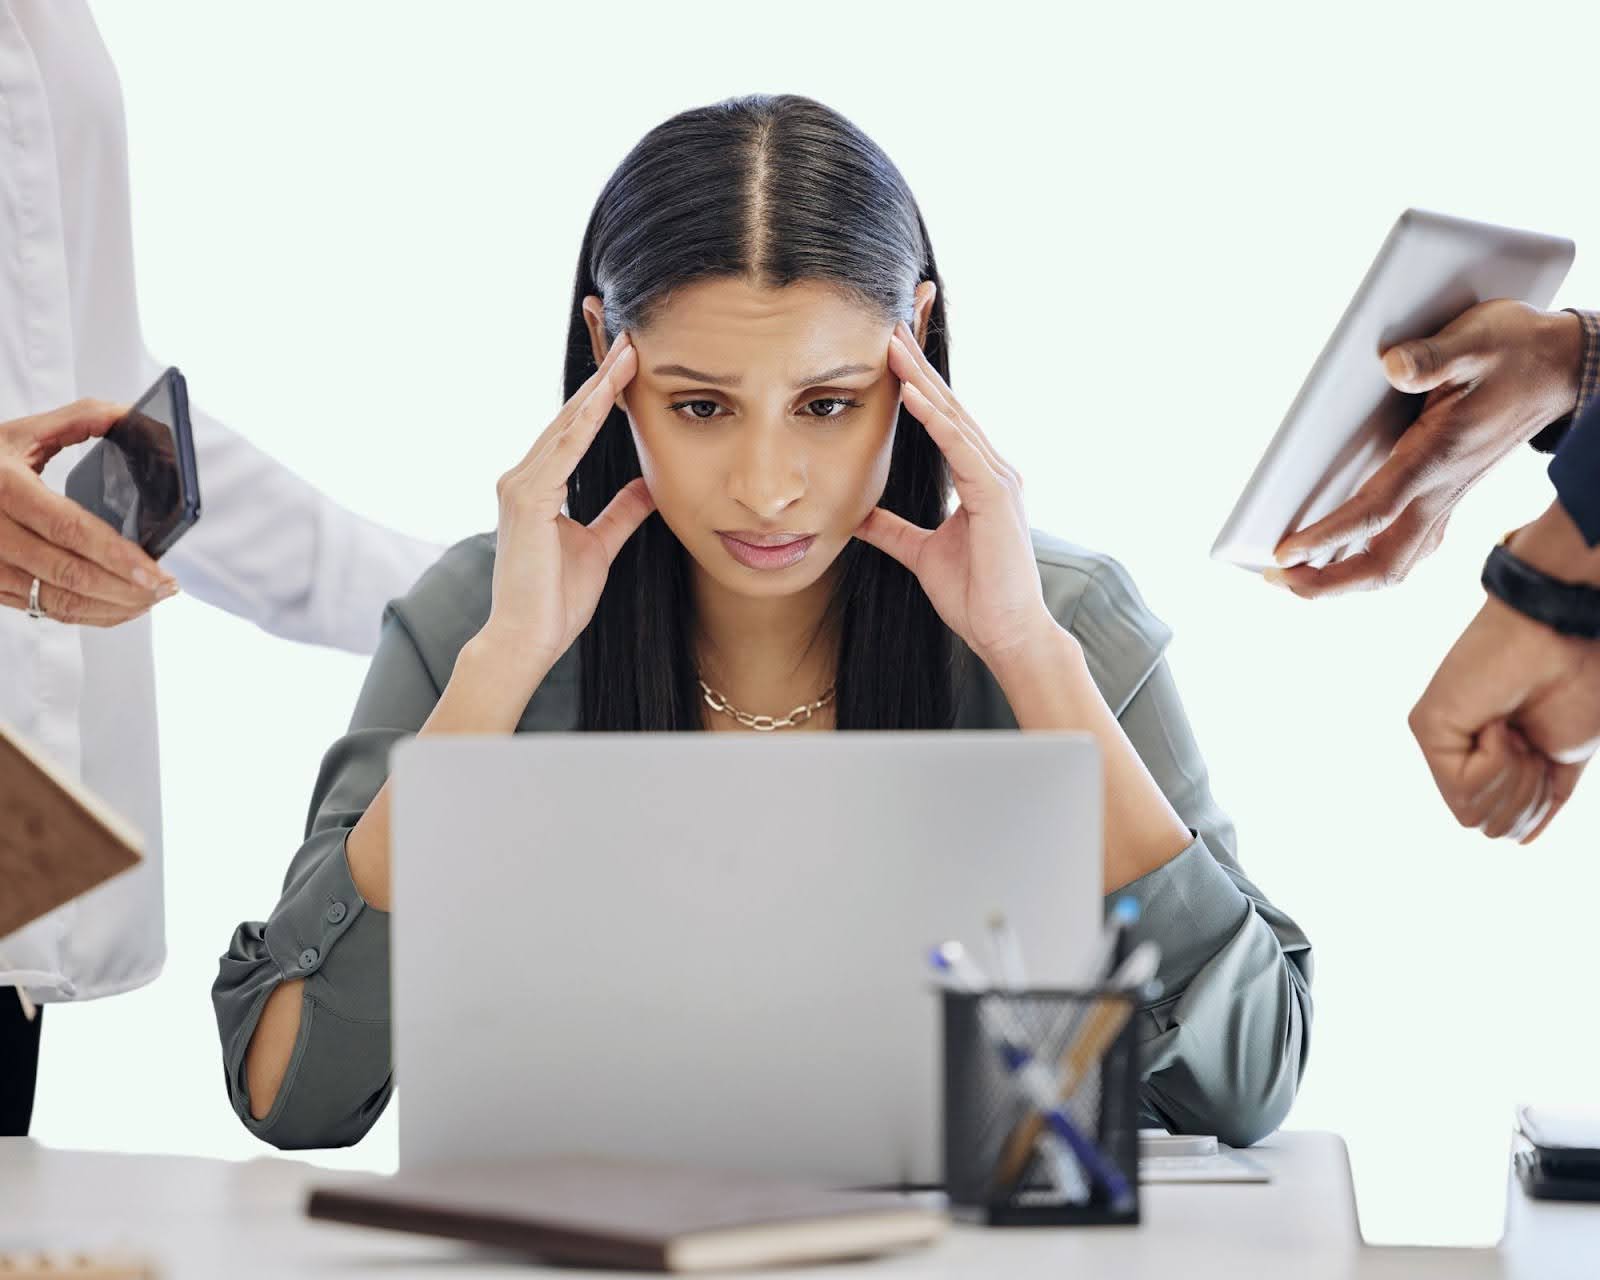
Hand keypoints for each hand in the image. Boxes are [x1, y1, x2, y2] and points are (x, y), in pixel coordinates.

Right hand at [0, 400, 176, 624]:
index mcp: (4, 486)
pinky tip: (118, 606)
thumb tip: (135, 415)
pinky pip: (44, 610)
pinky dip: (88, 614)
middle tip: (165, 588)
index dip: (116, 555)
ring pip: (58, 601)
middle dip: (126, 589)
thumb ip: (82, 418)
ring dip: (112, 608)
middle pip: (69, 574)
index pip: (70, 529)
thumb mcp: (25, 431)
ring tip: (151, 600)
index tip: (156, 571)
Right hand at [477, 333, 653, 674]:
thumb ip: (620, 513)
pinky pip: (564, 451)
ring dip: (599, 387)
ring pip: (567, 425)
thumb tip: (649, 486)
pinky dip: (587, 421)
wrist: (526, 640)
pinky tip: (609, 395)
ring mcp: (520, 485)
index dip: (602, 395)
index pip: (575, 430)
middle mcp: (522, 477)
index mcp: (537, 486)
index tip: (630, 362)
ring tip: (629, 352)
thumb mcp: (599, 546)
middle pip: (569, 416)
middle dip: (602, 377)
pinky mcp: (527, 500)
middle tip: (630, 337)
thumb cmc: (555, 601)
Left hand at [853, 321, 1054, 669]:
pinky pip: (961, 449)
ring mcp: (999, 480)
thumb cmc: (976, 596)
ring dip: (922, 381)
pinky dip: (936, 421)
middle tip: (888, 326)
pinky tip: (912, 397)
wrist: (1007, 633)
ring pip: (955, 419)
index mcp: (979, 478)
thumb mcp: (921, 554)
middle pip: (949, 407)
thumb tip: (858, 516)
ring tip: (892, 345)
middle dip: (917, 368)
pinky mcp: (996, 497)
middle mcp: (994, 470)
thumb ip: (893, 530)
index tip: (887, 353)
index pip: (944, 421)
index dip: (916, 386)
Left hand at [1269, 301, 1583, 597]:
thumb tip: (1394, 366)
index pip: (1374, 512)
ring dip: (1345, 582)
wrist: (1561, 367)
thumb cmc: (1514, 351)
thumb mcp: (1477, 340)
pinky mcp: (1447, 497)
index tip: (1283, 555)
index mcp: (1437, 457)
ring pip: (1396, 564)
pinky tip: (1341, 559)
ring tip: (1295, 579)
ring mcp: (1446, 500)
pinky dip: (1369, 565)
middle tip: (1275, 579)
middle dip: (1328, 583)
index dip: (1326, 537)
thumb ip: (1433, 356)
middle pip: (1384, 563)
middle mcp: (1441, 490)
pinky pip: (1407, 549)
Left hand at [1409, 572, 1599, 843]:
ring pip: (1472, 814)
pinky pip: (1462, 785)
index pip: (1502, 826)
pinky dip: (1497, 759)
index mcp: (1492, 762)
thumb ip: (1539, 800)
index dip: (1536, 804)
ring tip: (1516, 730)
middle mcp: (1458, 754)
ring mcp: (1440, 741)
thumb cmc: (1574, 686)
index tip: (1545, 756)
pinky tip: (1498, 722)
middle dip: (1525, 794)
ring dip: (1513, 776)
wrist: (1568, 639)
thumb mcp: (1562, 760)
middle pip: (1486, 827)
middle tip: (1530, 740)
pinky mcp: (1427, 726)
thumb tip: (1518, 841)